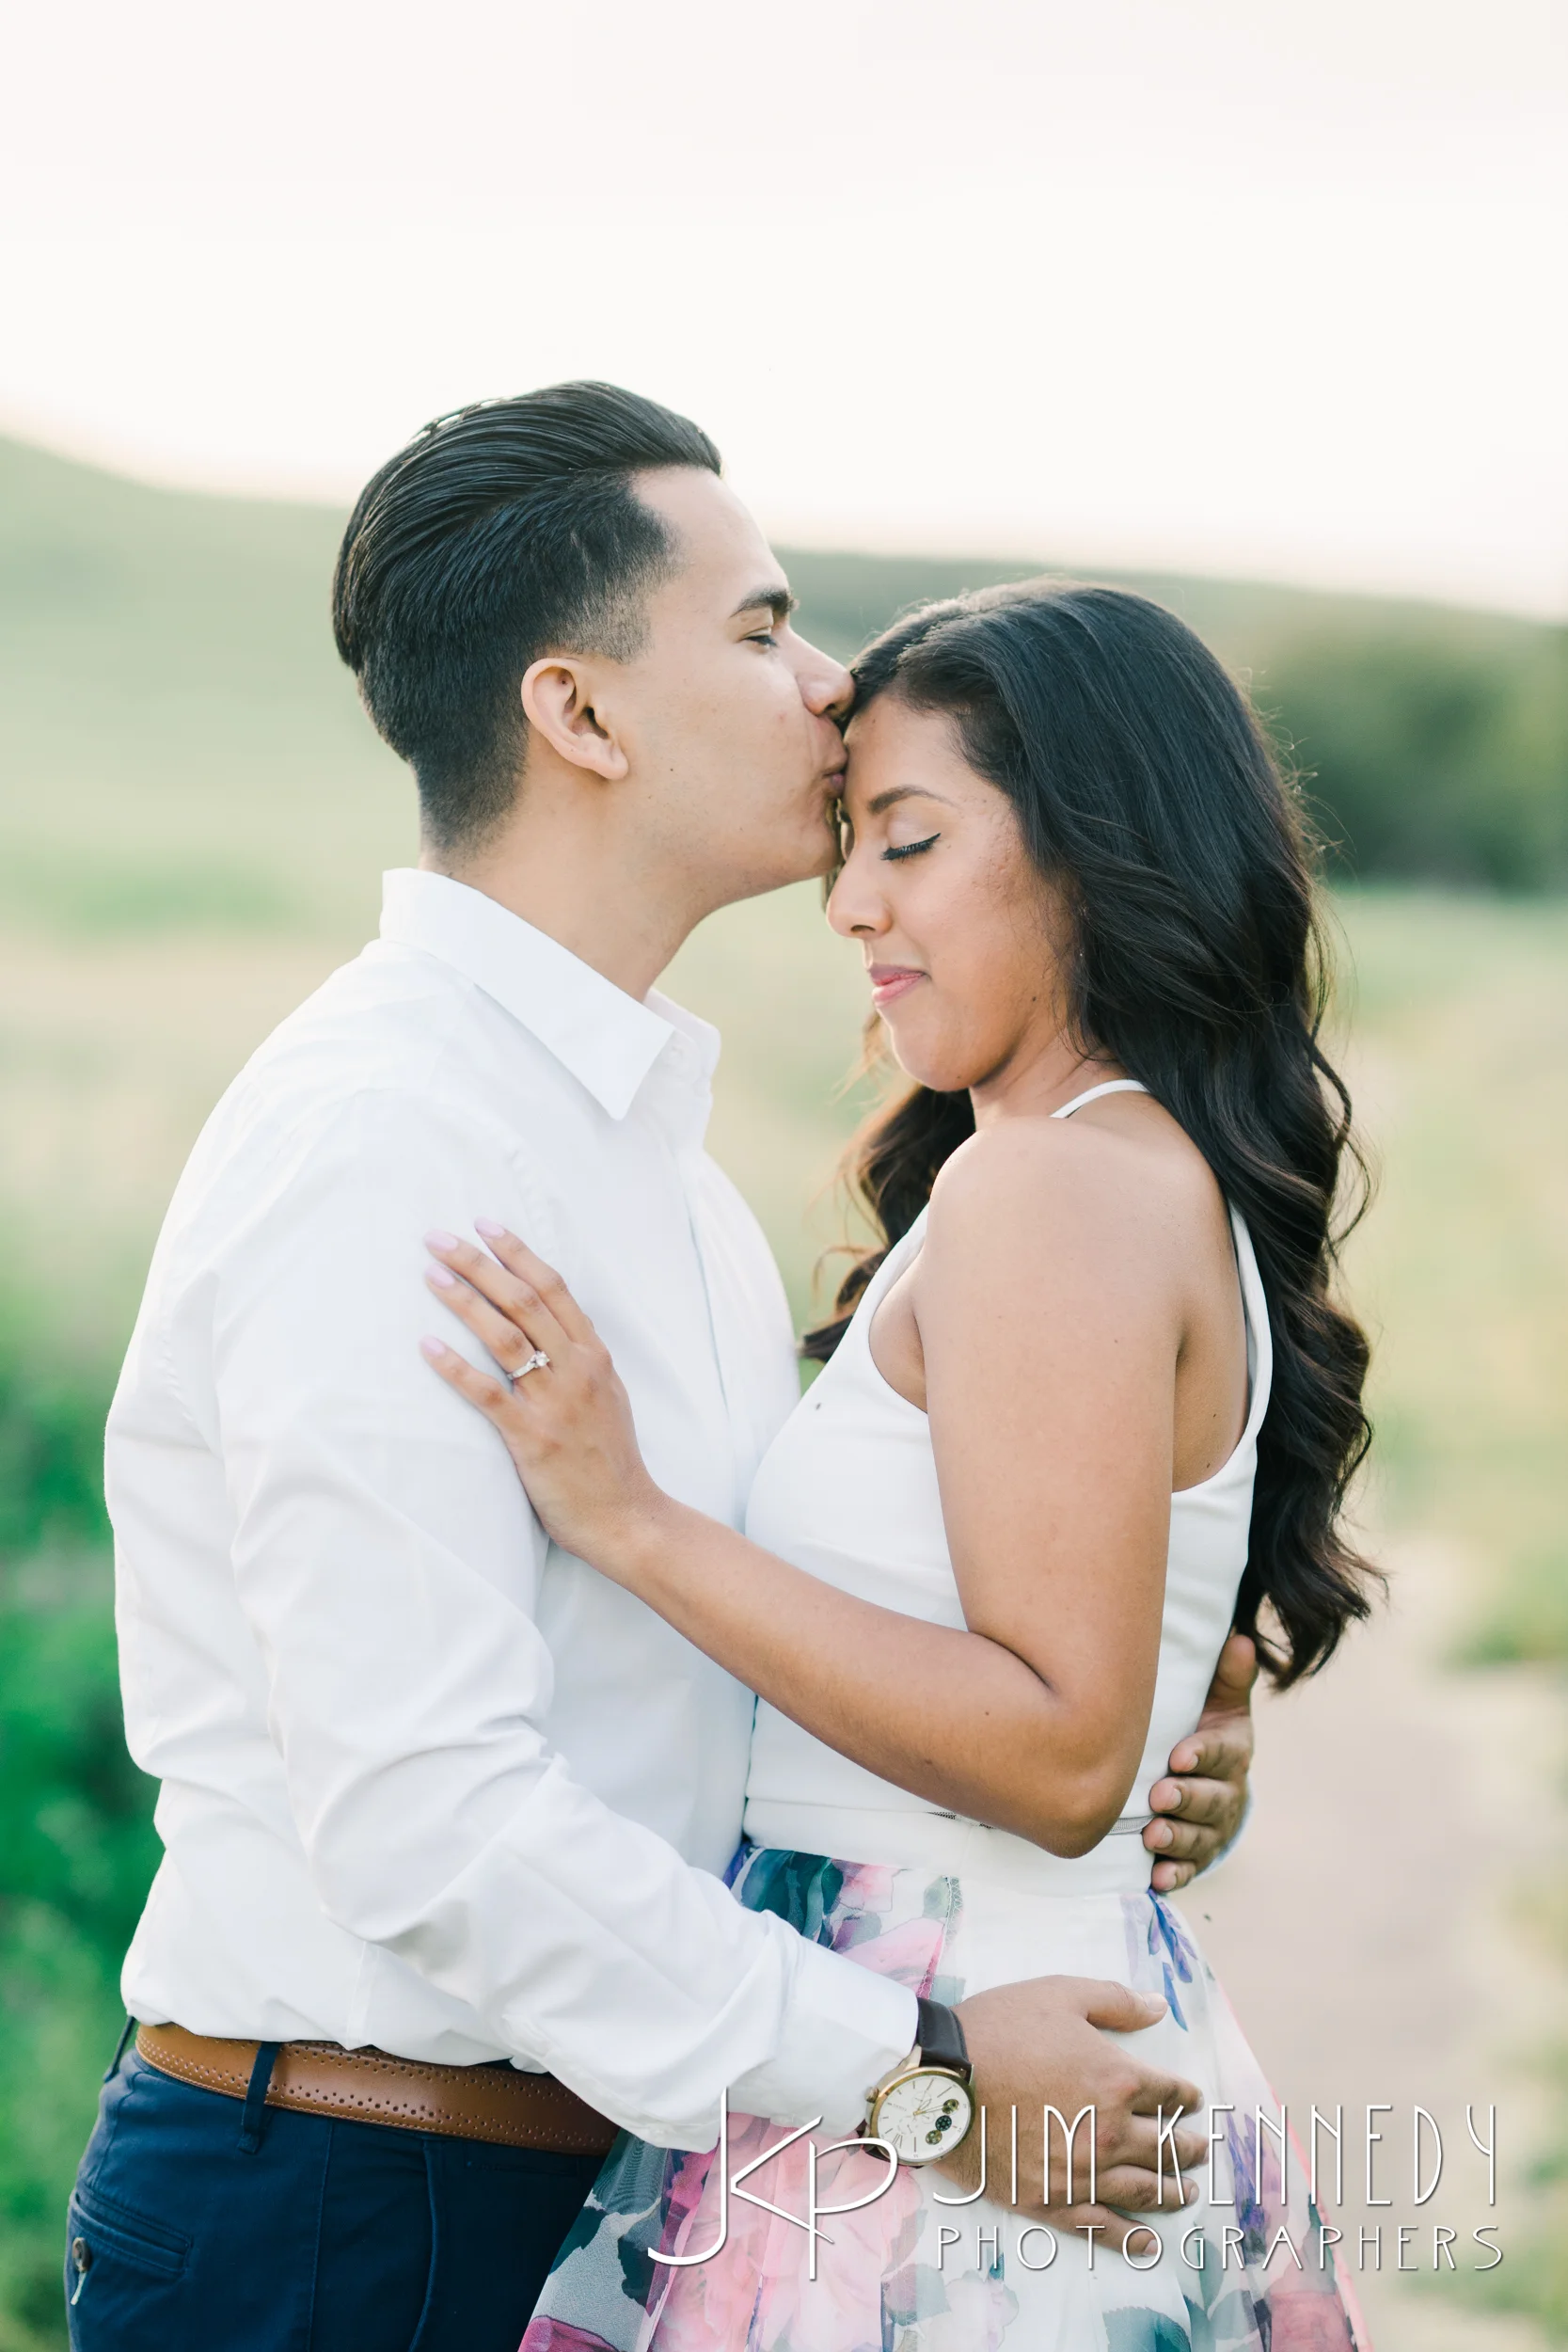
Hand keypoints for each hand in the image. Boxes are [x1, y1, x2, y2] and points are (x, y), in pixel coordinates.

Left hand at [420, 1225, 664, 1566]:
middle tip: (439, 1238)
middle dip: (478, 1264)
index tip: (485, 1225)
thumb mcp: (609, 1395)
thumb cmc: (612, 1460)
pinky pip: (488, 1394)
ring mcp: (555, 1403)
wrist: (628, 1517)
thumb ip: (580, 1359)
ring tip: (430, 1275)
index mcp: (594, 1356)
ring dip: (464, 1301)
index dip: (518, 1253)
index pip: (553, 1288)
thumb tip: (550, 1325)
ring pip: (505, 1337)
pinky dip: (455, 1367)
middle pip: (524, 1300)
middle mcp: (576, 1370)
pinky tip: (427, 1346)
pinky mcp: (532, 1438)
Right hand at [947, 1977, 1204, 2251]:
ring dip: (1172, 2192)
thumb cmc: (999, 2029)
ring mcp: (1082, 2173)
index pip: (1168, 2092)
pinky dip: (1129, 2237)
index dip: (1185, 2095)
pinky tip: (1147, 2242)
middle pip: (1163, 2145)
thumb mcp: (1060, 1994)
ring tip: (1187, 2193)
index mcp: (1117, 2079)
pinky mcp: (1051, 2202)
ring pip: (1142, 2190)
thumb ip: (1115, 2001)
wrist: (941, 2079)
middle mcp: (1109, 2132)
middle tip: (1198, 2150)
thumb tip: (1159, 2006)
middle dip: (1186, 2147)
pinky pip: (1101, 2227)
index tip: (1192, 2100)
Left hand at [1143, 1631, 1256, 1891]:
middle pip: (1211, 1800)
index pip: (1222, 1754)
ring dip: (1177, 1838)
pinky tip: (1157, 1878)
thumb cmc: (1206, 1729)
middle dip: (1187, 1799)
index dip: (1202, 1755)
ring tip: (1153, 1834)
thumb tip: (1240, 1640)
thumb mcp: (1220, 1701)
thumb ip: (1227, 1675)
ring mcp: (1213, 1829)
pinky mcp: (1197, 1856)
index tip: (1179, 1755)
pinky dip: (1175, 1875)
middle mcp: (1227, 1794)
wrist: (1212, 1781)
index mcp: (1232, 1752)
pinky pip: (1188, 1869)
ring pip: (1200, 1837)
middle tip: (1160, 1796)